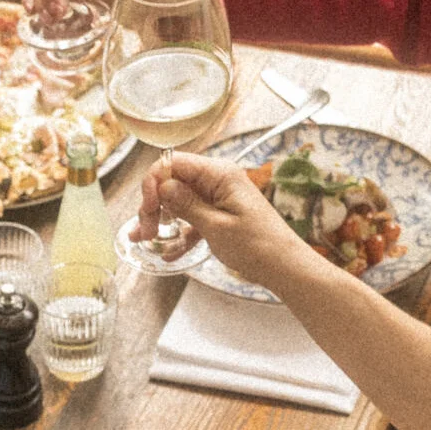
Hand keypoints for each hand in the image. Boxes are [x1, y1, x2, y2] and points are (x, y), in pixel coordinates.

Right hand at [138, 153, 313, 289]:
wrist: (285, 266)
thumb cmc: (257, 246)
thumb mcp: (215, 226)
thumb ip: (186, 204)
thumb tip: (162, 186)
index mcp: (219, 174)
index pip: (173, 163)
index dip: (154, 182)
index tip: (147, 208)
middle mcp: (218, 180)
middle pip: (173, 181)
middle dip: (154, 204)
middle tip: (145, 230)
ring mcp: (219, 197)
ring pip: (179, 200)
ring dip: (162, 219)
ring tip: (147, 240)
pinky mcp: (220, 214)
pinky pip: (192, 218)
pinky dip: (179, 233)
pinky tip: (168, 253)